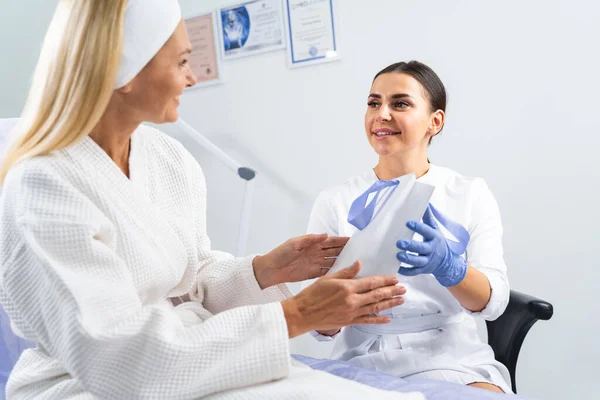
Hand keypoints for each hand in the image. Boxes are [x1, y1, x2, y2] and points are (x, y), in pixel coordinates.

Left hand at [254, 234, 348, 288]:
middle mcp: (317, 252)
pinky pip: (327, 272)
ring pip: (333, 261)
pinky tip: (344, 274)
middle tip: (360, 253)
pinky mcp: (313, 273)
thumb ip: (309, 239)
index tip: (354, 241)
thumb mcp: (294, 243)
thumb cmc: (280, 253)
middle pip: (335, 251)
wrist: (270, 270)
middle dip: (346, 251)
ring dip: (343, 262)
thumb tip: (325, 235)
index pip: (331, 241)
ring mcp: (316, 263)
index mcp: (313, 243)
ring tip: (356, 264)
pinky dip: (335, 272)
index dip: (342, 241)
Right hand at [281, 261, 405, 337]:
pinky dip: (378, 320)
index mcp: (347, 287)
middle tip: (403, 289)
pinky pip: (367, 321)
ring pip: (375, 308)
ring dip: (390, 304)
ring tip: (401, 300)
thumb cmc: (312, 294)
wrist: (302, 313)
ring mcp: (352, 312)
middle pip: (377, 295)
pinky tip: (387, 318)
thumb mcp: (328, 278)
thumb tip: (359, 264)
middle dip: (392, 291)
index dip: (385, 280)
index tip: (395, 278)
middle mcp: (352, 300)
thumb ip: (345, 272)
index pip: (371, 282)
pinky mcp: (349, 322)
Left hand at [396, 207, 467, 286]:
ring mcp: (428, 261)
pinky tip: (397, 268)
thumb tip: (425, 201)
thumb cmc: (437, 241)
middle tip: (399, 243)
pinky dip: (406, 271)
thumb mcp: (435, 228)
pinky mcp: (423, 270)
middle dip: (411, 246)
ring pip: (418, 261)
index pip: (427, 231)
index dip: (418, 227)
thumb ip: (428, 216)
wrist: (446, 261)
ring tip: (398, 255)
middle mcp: (431, 249)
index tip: (408, 223)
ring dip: (408, 259)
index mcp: (434, 237)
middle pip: (422, 248)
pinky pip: (414, 272)